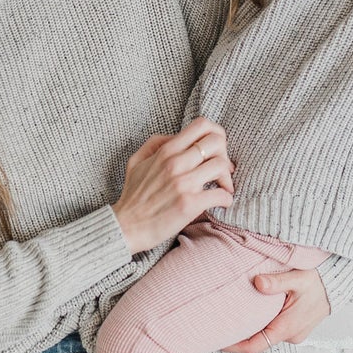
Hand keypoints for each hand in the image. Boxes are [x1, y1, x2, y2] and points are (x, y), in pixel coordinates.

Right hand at [112, 116, 232, 254]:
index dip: (216, 133)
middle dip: (225, 155)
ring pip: (221, 166)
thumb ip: (155, 143)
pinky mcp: (189, 204)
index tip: (216, 149)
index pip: (201, 125)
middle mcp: (175, 163)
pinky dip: (226, 199)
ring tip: (223, 187)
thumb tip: (176, 136)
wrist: (126, 226)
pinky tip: (221, 202)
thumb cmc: (133, 195)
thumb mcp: (137, 161)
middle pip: (217, 142)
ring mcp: (183, 183)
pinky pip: (221, 195)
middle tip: (222, 170)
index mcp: (166, 151)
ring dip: (227, 178)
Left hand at [225, 266, 330, 352]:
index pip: (254, 347)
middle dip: (239, 335)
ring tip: (232, 316)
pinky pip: (274, 331)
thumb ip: (277, 282)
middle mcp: (290, 336)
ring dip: (251, 329)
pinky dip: (262, 324)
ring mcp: (294, 334)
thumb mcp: (298, 277)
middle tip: (218, 323)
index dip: (233, 346)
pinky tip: (252, 312)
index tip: (217, 339)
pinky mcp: (296, 328)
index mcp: (287, 328)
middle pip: (257, 342)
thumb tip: (258, 283)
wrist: (340, 283)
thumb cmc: (320, 280)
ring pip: (266, 336)